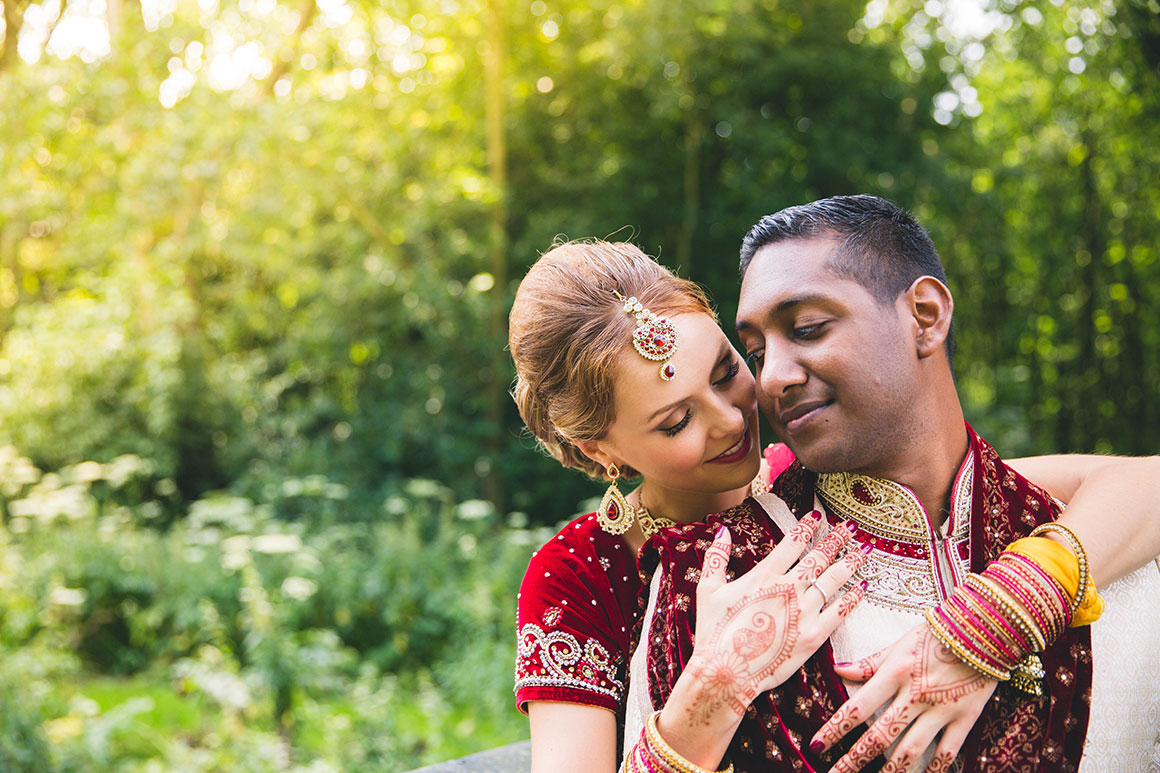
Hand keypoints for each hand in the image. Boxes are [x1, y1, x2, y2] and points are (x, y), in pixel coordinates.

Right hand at [683, 513, 868, 726]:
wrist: (727, 672)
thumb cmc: (714, 631)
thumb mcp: (708, 590)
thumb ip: (716, 558)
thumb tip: (721, 531)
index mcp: (765, 575)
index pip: (793, 542)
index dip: (807, 526)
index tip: (817, 516)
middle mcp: (789, 588)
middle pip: (819, 556)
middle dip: (836, 539)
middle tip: (849, 527)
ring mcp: (805, 612)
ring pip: (834, 579)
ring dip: (850, 562)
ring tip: (863, 550)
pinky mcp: (815, 636)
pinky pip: (840, 611)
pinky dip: (853, 597)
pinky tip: (862, 587)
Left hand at [811, 623, 997, 771]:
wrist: (985, 628)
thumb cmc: (937, 633)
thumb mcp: (899, 643)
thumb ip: (870, 663)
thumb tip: (838, 670)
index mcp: (895, 672)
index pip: (857, 707)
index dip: (834, 729)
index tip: (816, 746)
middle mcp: (915, 694)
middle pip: (879, 735)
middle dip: (854, 759)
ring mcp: (941, 708)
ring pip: (911, 750)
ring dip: (890, 771)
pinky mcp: (966, 717)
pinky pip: (948, 751)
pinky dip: (935, 769)